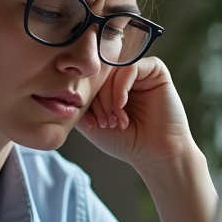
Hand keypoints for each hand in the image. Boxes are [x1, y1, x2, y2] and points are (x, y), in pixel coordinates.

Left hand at [77, 58, 197, 169]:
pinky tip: (122, 106)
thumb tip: (66, 88)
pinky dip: (121, 87)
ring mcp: (140, 73)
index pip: (90, 79)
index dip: (86, 98)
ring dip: (109, 96)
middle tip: (105, 122)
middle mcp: (125, 78)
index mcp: (111, 87)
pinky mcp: (156, 71)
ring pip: (113, 70)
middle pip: (100, 73)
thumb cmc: (126, 142)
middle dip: (97, 98)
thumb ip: (78, 104)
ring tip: (116, 120)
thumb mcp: (92, 124)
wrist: (155, 153)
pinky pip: (131, 67)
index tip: (93, 124)